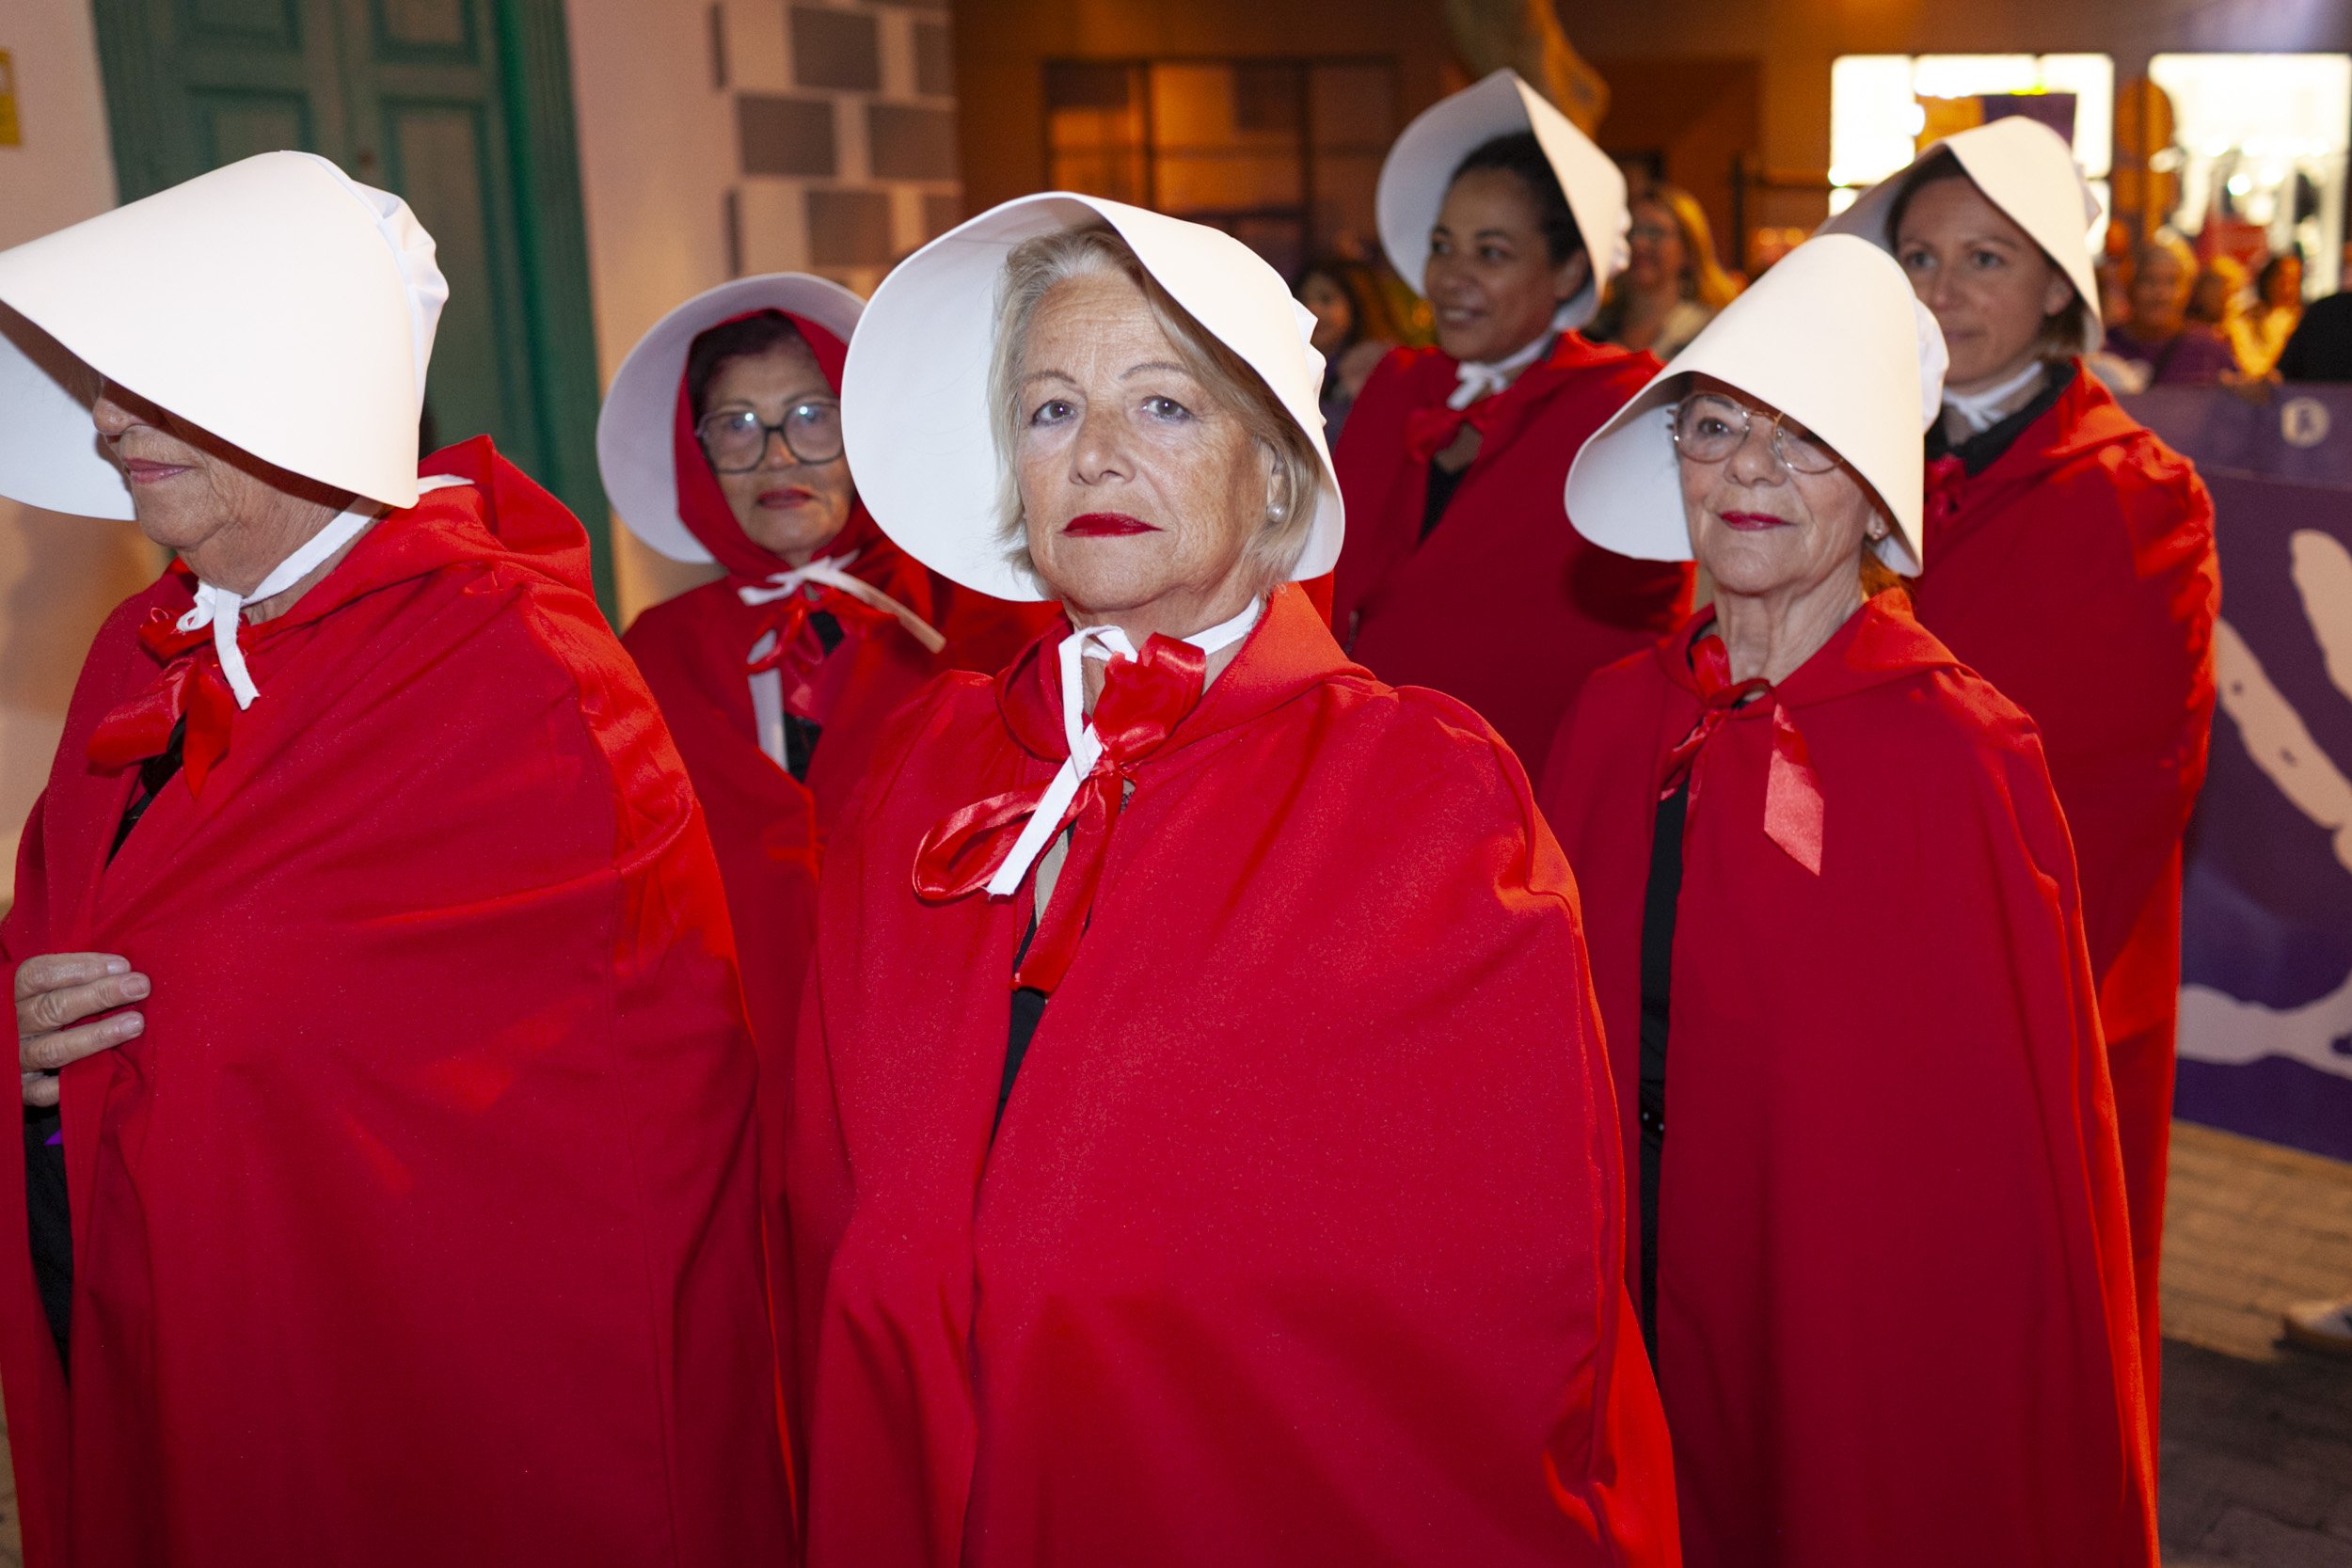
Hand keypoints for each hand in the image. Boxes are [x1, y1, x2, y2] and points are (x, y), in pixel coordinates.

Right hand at [16, 953, 147, 1107]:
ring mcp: (17, 1058)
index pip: (39, 974)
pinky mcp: (23, 1089)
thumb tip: (125, 969)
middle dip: (100, 995)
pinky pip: (44, 1091)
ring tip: (136, 1023)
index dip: (81, 967)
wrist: (12, 1047)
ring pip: (54, 1049)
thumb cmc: (44, 1009)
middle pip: (52, 1008)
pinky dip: (70, 1084)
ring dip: (97, 1035)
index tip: (122, 965)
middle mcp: (12, 1025)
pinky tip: (101, 1073)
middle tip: (140, 986)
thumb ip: (76, 979)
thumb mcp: (47, 988)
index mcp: (13, 994)